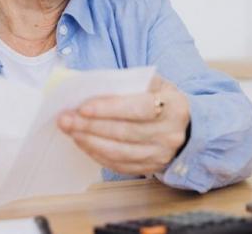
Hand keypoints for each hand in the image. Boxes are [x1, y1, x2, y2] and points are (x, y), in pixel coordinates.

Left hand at [57, 75, 189, 175]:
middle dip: (91, 125)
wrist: (186, 125)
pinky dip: (98, 154)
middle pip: (125, 132)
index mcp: (174, 106)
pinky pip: (120, 164)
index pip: (139, 108)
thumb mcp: (154, 84)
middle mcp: (170, 133)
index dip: (110, 108)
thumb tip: (89, 87)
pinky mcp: (151, 168)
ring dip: (90, 141)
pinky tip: (83, 143)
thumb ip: (128, 83)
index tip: (83, 107)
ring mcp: (161, 154)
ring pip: (120, 151)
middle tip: (65, 118)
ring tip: (70, 130)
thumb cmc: (162, 99)